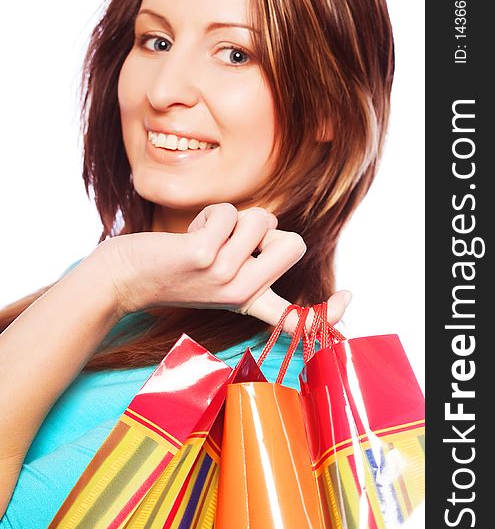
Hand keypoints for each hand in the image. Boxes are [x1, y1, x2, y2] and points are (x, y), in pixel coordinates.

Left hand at [96, 203, 306, 319]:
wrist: (126, 276)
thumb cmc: (175, 269)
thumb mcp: (221, 274)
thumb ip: (253, 258)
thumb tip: (273, 230)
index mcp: (249, 302)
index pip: (297, 316)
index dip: (327, 311)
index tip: (347, 299)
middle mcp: (243, 295)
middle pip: (293, 243)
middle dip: (266, 230)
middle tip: (232, 243)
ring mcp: (225, 278)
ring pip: (261, 219)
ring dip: (232, 218)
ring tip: (206, 238)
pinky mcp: (204, 257)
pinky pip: (229, 212)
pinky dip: (211, 213)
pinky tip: (190, 236)